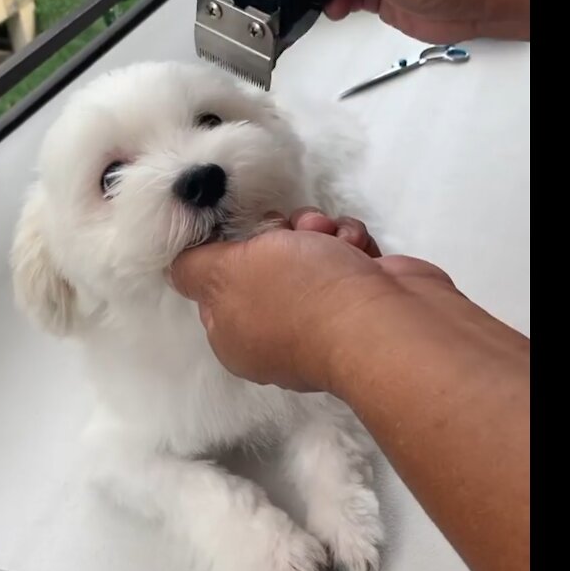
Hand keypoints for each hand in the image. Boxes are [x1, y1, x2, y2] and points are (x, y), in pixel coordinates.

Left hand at [169, 209, 452, 391]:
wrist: (388, 321)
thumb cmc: (298, 295)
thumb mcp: (225, 273)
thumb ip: (193, 266)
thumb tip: (181, 266)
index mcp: (236, 338)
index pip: (218, 285)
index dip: (229, 250)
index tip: (244, 234)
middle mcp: (277, 333)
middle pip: (266, 262)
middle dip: (281, 234)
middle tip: (291, 232)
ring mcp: (326, 317)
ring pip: (309, 252)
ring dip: (319, 233)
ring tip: (332, 238)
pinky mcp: (364, 299)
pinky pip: (347, 256)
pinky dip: (352, 244)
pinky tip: (358, 249)